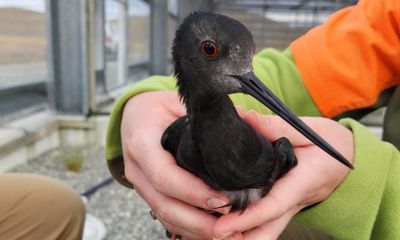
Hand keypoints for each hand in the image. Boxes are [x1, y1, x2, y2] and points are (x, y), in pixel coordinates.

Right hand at [121, 91, 229, 239]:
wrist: (134, 115)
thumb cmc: (157, 107)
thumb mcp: (177, 102)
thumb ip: (204, 114)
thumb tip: (244, 121)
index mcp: (141, 143)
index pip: (165, 176)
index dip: (193, 192)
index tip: (223, 200)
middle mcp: (137, 169)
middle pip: (164, 204)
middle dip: (198, 222)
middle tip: (230, 227)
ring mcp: (140, 184)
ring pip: (164, 216)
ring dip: (194, 229)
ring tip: (225, 233)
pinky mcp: (147, 193)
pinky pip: (165, 216)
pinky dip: (187, 228)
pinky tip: (209, 231)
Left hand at [212, 110, 353, 239]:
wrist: (349, 160)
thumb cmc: (330, 144)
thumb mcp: (308, 131)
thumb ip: (276, 126)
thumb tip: (244, 116)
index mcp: (301, 183)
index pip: (272, 206)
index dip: (247, 218)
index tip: (221, 226)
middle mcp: (293, 202)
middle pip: (266, 231)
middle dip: (240, 238)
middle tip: (211, 235)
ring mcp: (288, 207)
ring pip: (265, 232)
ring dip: (241, 236)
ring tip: (212, 232)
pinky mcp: (283, 206)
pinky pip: (265, 224)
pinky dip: (245, 228)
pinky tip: (225, 222)